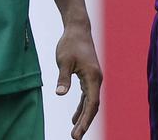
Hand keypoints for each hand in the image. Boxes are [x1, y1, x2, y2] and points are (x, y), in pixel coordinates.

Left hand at [55, 23, 101, 139]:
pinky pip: (87, 97)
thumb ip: (63, 78)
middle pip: (92, 107)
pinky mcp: (89, 77)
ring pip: (90, 103)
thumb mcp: (63, 60)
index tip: (77, 132)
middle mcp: (97, 80)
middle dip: (85, 123)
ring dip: (84, 117)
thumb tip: (60, 94)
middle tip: (75, 137)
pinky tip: (75, 117)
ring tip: (75, 132)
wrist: (77, 29)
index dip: (85, 120)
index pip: (91, 104)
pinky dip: (82, 107)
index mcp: (93, 77)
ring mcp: (93, 79)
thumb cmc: (70, 43)